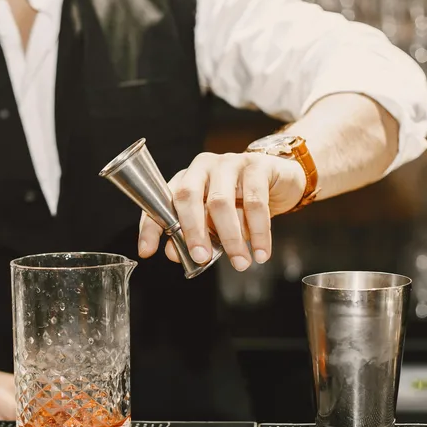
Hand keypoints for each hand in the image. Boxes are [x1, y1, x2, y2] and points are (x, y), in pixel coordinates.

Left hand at [137, 151, 305, 270]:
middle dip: (192, 232)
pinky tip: (261, 252)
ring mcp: (229, 162)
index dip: (150, 227)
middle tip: (201, 259)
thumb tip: (174, 254)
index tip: (147, 251)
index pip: (160, 202)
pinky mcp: (256, 166)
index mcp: (185, 179)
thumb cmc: (240, 202)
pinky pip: (254, 202)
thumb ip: (192, 236)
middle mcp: (202, 167)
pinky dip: (258, 232)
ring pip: (221, 202)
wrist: (280, 180)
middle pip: (188, 197)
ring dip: (231, 238)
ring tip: (240, 263)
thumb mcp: (213, 221)